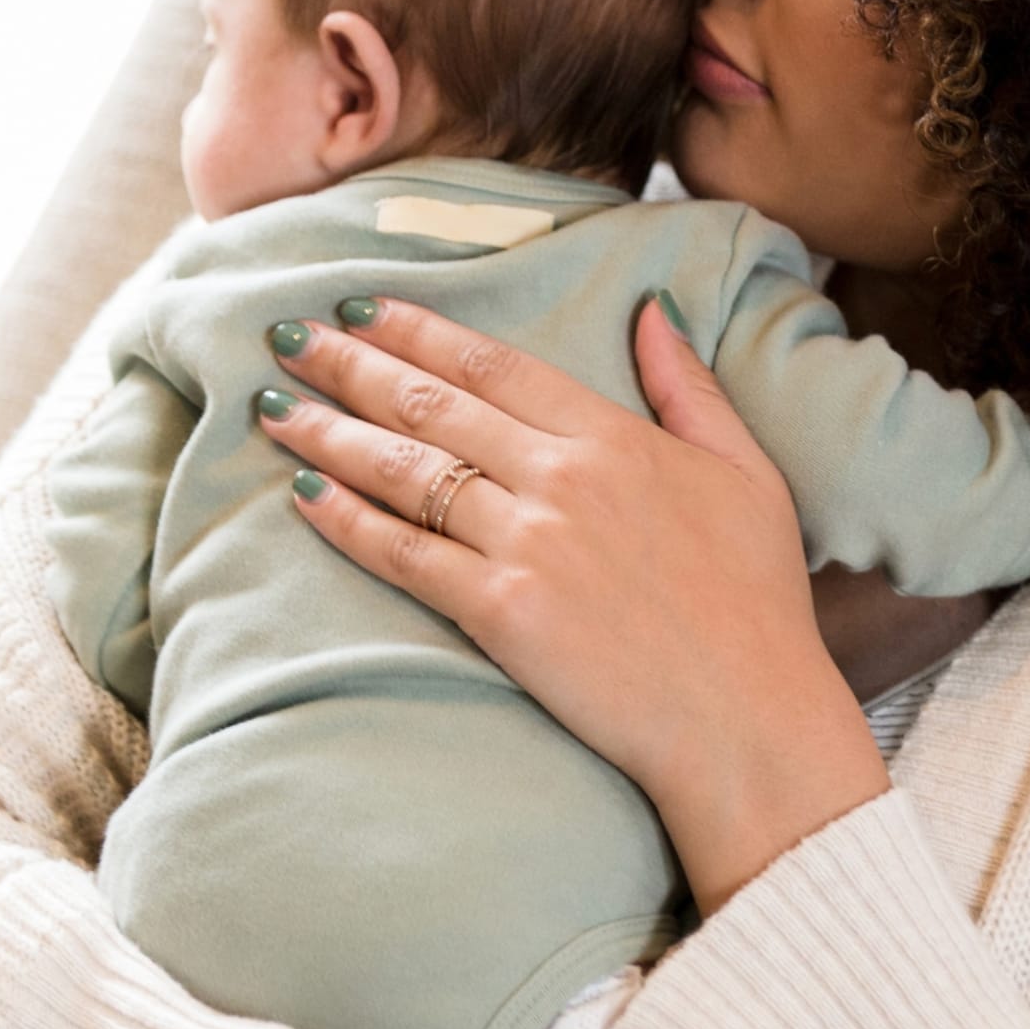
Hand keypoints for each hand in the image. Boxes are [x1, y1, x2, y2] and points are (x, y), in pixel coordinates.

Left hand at [258, 296, 889, 911]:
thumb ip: (690, 385)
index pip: (492, 362)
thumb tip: (652, 310)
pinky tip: (303, 493)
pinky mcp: (500, 611)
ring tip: (274, 409)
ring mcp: (525, 542)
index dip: (416, 329)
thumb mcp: (745, 472)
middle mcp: (558, 476)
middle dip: (348, 364)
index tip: (360, 308)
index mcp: (612, 436)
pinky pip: (404, 554)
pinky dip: (347, 521)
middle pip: (430, 402)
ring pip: (404, 470)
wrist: (749, 720)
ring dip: (329, 433)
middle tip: (286, 337)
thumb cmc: (755, 602)